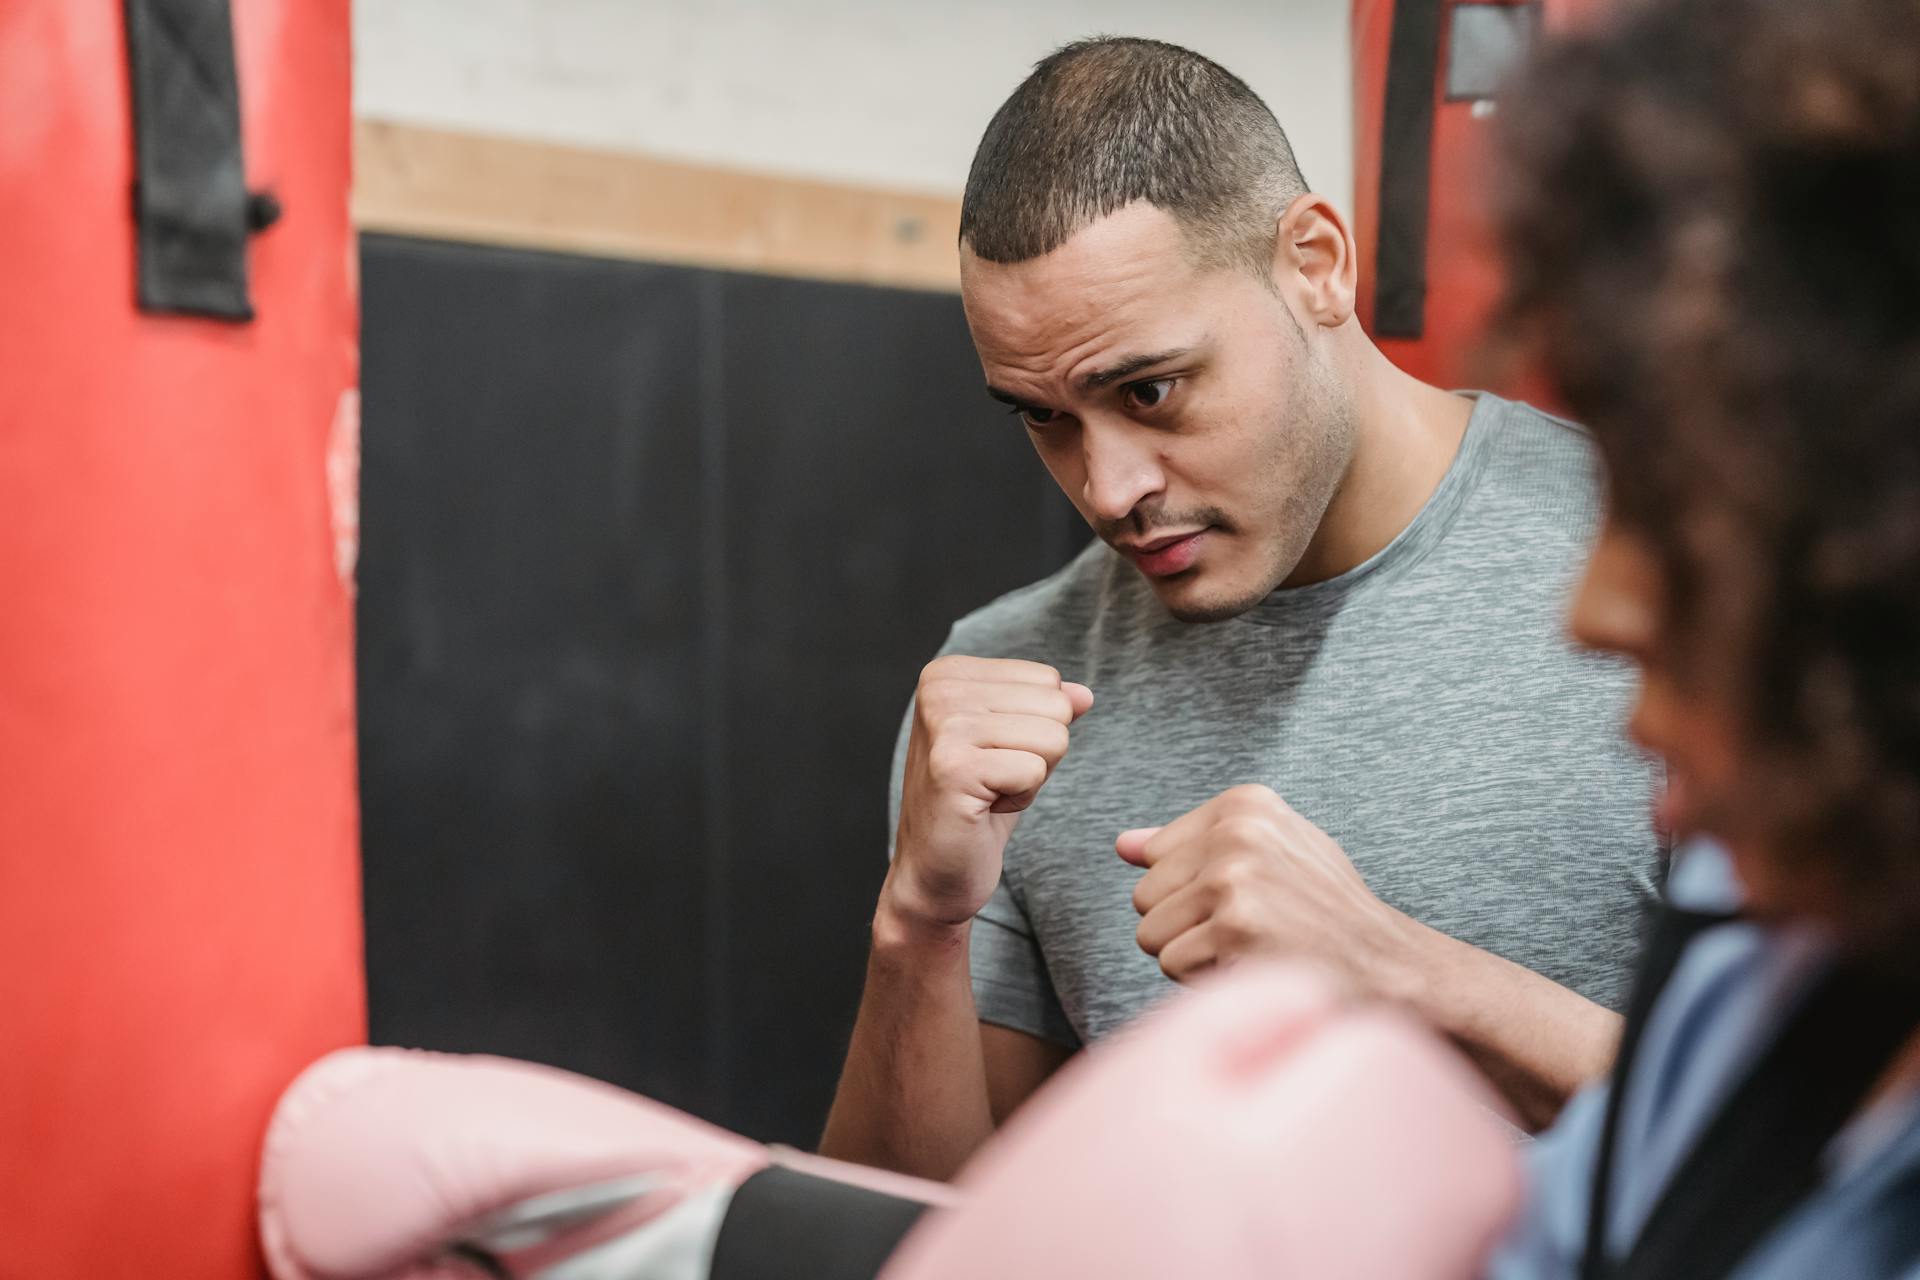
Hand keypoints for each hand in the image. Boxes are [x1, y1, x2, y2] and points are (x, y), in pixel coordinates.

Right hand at [886, 656, 1092, 928]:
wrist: (935, 868)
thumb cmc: (976, 802)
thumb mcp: (1015, 742)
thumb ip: (1047, 708)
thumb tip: (1084, 693)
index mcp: (950, 673)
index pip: (1047, 680)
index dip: (1035, 726)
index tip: (993, 755)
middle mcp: (940, 690)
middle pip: (1055, 705)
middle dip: (1039, 751)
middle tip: (993, 777)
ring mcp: (944, 727)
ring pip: (1053, 737)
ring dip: (1031, 776)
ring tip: (989, 790)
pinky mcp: (954, 768)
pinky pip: (1035, 770)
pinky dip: (1021, 798)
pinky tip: (984, 807)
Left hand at [1118, 785, 1425, 1000]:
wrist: (1389, 965)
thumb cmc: (1324, 910)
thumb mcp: (1271, 854)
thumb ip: (1193, 845)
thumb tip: (1122, 845)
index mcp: (1245, 805)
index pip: (1154, 856)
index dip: (1190, 892)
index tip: (1247, 899)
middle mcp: (1238, 833)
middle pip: (1144, 897)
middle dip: (1184, 927)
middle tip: (1246, 933)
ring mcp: (1236, 879)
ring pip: (1151, 935)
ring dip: (1192, 957)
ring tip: (1249, 950)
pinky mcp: (1236, 929)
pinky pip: (1172, 965)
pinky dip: (1205, 981)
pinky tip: (1253, 969)